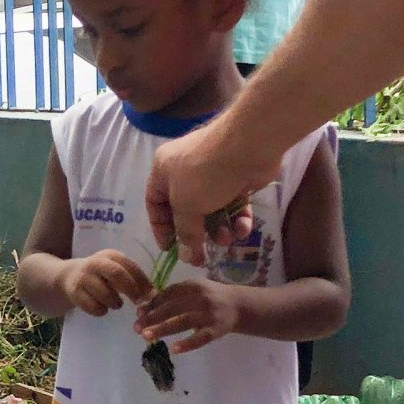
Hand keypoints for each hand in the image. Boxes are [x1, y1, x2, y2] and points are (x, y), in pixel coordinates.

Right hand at [58, 250, 151, 316]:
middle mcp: (95, 263)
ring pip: (105, 293)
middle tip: (137, 303)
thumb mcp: (116, 271)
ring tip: (115, 304)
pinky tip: (101, 307)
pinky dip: (101, 311)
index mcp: (110, 255)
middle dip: (131, 290)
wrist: (67, 277)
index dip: (143, 282)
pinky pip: (93, 307)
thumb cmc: (100, 276)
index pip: (130, 266)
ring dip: (115, 303)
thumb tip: (155, 296)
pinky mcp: (74, 292)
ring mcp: (83, 277)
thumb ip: (134, 280)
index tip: (150, 296)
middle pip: (117, 274)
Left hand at [135, 277, 243, 355]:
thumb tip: (143, 307)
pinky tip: (174, 349)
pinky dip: (188, 343)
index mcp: (193, 286)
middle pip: (172, 308)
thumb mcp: (192, 290)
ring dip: (163, 328)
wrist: (239, 305)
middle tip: (136, 327)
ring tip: (146, 335)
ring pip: (183, 321)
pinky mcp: (216, 330)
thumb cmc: (208, 297)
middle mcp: (201, 298)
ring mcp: (209, 315)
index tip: (138, 314)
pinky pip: (201, 338)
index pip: (168, 294)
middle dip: (152, 317)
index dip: (152, 304)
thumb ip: (170, 297)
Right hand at [144, 121, 275, 265]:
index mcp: (163, 171)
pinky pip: (233, 204)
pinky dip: (237, 219)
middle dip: (195, 234)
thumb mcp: (187, 206)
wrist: (248, 145)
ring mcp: (213, 174)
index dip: (161, 228)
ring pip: (211, 210)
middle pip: (186, 211)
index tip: (171, 250)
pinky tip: (243, 230)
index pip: (155, 204)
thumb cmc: (206, 173)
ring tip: (226, 240)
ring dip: (219, 230)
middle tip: (202, 256)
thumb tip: (186, 258)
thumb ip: (185, 233)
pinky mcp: (236, 178)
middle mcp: (185, 171)